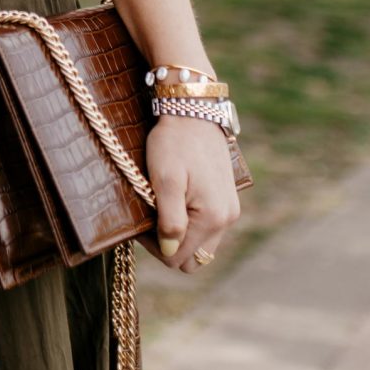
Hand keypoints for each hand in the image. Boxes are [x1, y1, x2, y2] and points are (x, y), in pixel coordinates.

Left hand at [138, 114, 241, 272]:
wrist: (193, 112)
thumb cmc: (173, 143)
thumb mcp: (165, 180)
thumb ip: (170, 221)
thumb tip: (170, 252)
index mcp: (212, 218)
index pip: (177, 258)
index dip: (154, 246)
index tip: (141, 222)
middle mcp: (227, 219)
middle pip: (193, 258)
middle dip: (168, 246)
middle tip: (150, 218)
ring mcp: (229, 210)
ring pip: (201, 244)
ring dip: (180, 235)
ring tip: (161, 208)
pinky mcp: (227, 200)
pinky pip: (208, 227)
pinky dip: (191, 223)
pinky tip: (176, 201)